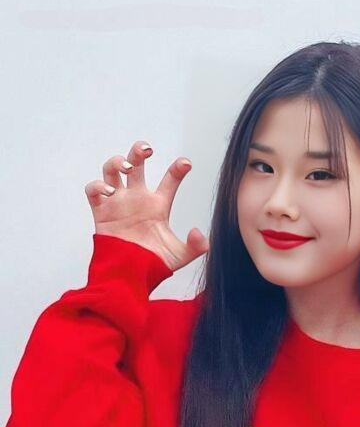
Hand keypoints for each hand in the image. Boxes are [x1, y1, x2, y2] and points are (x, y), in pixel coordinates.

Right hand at [84, 139, 209, 272]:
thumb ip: (196, 247)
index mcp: (157, 205)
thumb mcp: (179, 256)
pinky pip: (93, 190)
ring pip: (111, 170)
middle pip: (135, 164)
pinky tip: (109, 191)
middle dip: (138, 151)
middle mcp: (137, 198)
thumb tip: (199, 233)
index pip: (169, 181)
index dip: (177, 169)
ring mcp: (118, 203)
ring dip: (116, 161)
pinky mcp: (101, 211)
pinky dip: (97, 185)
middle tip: (147, 150)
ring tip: (127, 167)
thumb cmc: (153, 265)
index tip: (186, 164)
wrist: (130, 276)